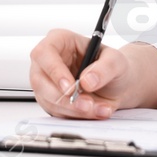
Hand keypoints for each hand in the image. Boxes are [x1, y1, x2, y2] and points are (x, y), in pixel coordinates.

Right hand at [29, 28, 147, 118]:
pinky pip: (57, 112)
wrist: (117, 84)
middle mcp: (48, 61)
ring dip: (73, 109)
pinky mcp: (51, 100)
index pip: (44, 53)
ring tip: (97, 108)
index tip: (70, 87)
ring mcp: (47, 82)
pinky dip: (76, 116)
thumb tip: (87, 81)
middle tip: (86, 104)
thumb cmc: (112, 65)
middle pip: (39, 80)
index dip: (54, 71)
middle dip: (63, 98)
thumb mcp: (116, 60)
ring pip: (48, 100)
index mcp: (59, 41)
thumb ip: (104, 68)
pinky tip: (94, 111)